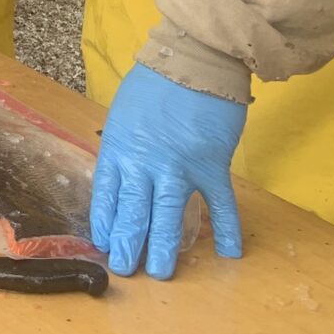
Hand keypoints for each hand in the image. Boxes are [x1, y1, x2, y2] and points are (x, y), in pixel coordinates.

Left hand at [89, 65, 246, 279]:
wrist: (195, 60)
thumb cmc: (155, 83)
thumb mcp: (124, 114)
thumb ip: (124, 148)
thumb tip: (122, 177)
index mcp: (120, 149)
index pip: (107, 196)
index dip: (106, 223)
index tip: (105, 244)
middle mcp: (145, 164)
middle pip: (134, 213)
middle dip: (128, 245)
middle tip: (125, 270)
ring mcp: (180, 168)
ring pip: (169, 217)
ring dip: (164, 248)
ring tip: (160, 273)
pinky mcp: (212, 166)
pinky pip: (220, 205)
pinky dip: (226, 229)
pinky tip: (228, 254)